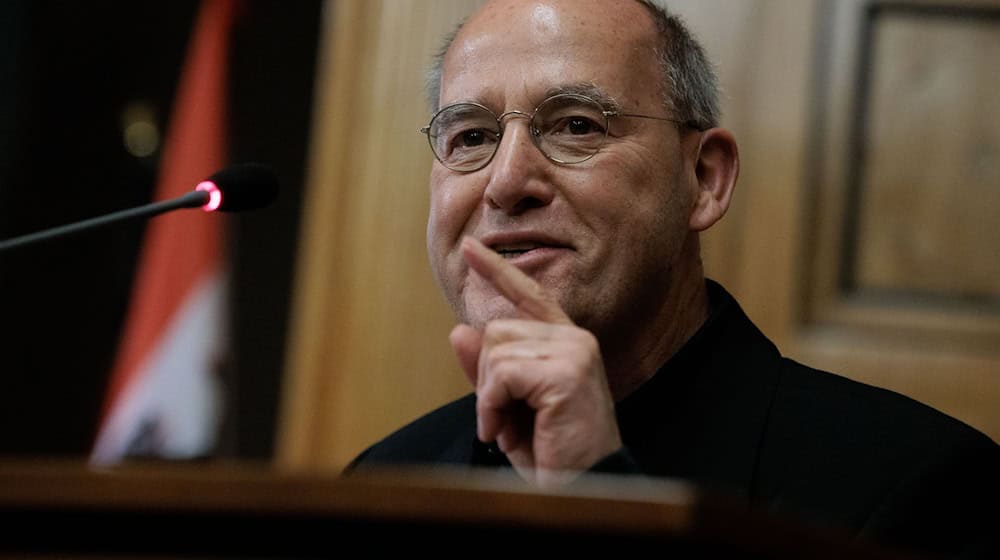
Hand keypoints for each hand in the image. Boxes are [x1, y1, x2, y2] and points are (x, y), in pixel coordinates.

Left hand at [449, 237, 622, 486]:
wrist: (580, 488)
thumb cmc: (550, 454)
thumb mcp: (508, 409)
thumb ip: (487, 370)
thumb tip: (459, 330)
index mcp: (566, 343)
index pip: (529, 296)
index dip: (497, 271)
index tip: (469, 247)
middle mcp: (575, 339)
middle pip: (496, 330)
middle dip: (486, 378)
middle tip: (503, 419)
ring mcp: (574, 352)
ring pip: (495, 349)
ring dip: (489, 396)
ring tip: (508, 428)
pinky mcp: (567, 371)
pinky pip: (502, 373)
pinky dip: (492, 405)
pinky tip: (506, 431)